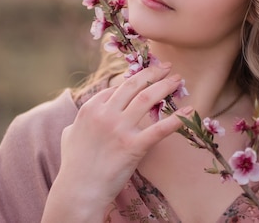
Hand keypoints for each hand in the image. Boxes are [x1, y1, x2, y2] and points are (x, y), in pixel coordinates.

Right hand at [42, 63, 189, 221]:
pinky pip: (159, 129)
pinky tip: (189, 110)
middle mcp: (105, 114)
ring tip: (177, 80)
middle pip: (133, 86)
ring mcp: (119, 129)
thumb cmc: (74, 167)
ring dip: (164, 86)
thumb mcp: (69, 137)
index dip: (134, 80)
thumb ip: (76, 124)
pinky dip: (176, 118)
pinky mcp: (133, 146)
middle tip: (166, 67)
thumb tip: (76, 123)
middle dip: (152, 73)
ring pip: (146, 99)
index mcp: (90, 108)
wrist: (79, 191)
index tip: (147, 76)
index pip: (116, 88)